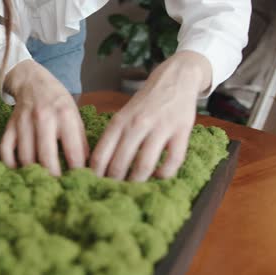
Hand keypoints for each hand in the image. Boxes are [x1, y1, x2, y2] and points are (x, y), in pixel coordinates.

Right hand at [0, 60, 88, 175]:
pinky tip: (19, 170)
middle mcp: (43, 118)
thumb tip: (87, 169)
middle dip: (53, 177)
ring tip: (41, 181)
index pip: (73, 151)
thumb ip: (80, 141)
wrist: (32, 81)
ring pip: (25, 157)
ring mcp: (24, 122)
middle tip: (58, 188)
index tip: (79, 182)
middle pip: (46, 157)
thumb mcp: (75, 116)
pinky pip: (5, 150)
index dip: (77, 171)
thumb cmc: (58, 102)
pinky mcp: (9, 127)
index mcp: (65, 116)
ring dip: (33, 172)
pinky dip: (10, 164)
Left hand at [90, 51, 212, 181]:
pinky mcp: (181, 131)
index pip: (101, 154)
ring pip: (144, 164)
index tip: (94, 186)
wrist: (175, 80)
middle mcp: (137, 124)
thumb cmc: (144, 104)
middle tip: (113, 193)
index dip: (96, 174)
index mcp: (119, 122)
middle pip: (120, 163)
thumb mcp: (123, 115)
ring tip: (134, 190)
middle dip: (114, 182)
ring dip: (137, 181)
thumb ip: (113, 137)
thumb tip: (98, 168)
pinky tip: (158, 177)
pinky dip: (164, 174)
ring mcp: (160, 128)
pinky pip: (172, 161)